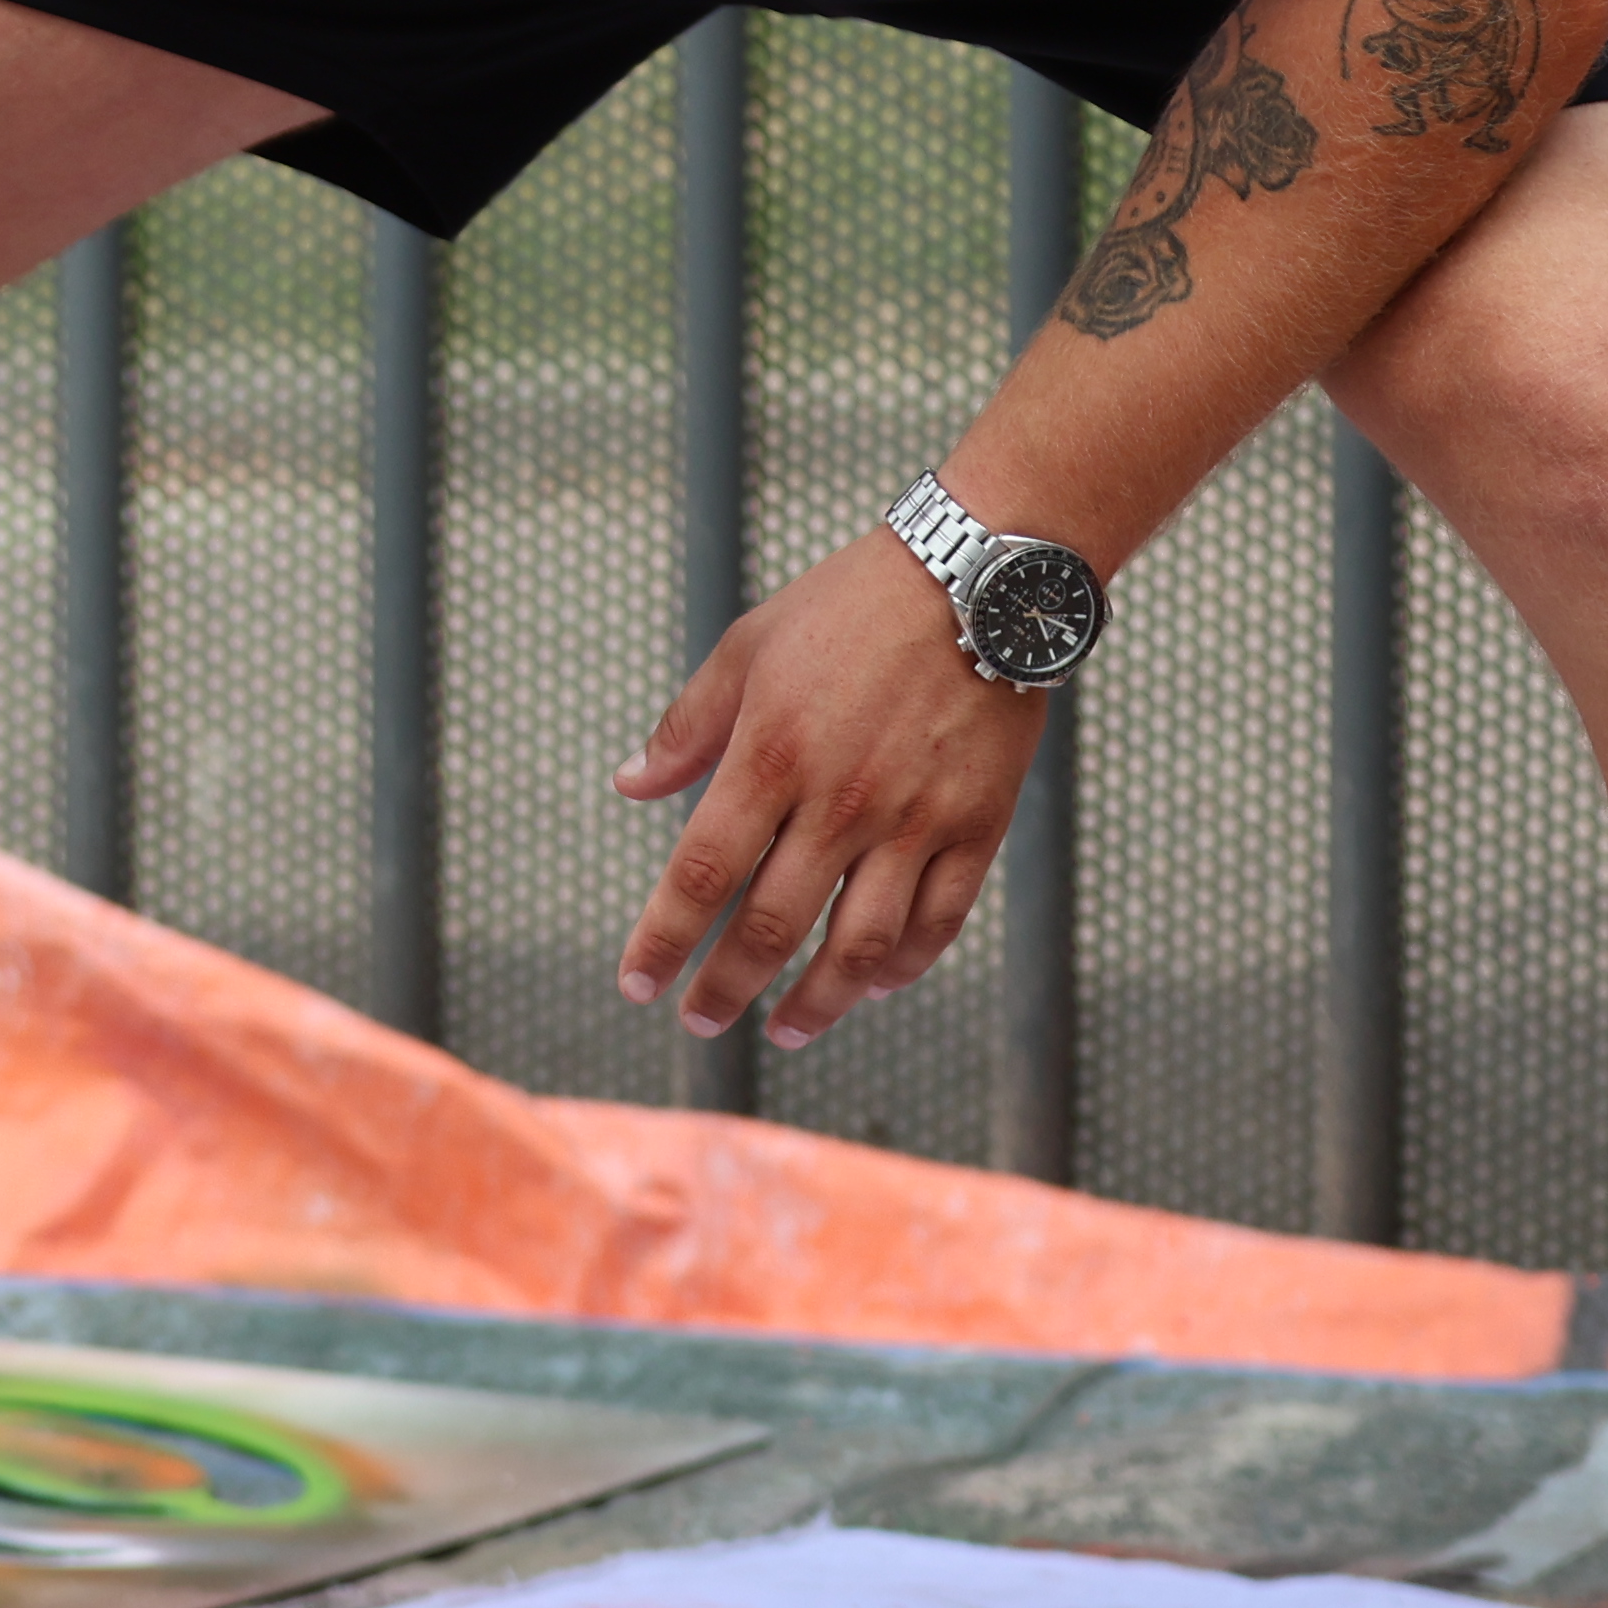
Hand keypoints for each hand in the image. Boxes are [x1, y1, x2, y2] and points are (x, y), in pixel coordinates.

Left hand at [612, 529, 1052, 1049]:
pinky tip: (872, 985)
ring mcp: (915, 819)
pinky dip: (902, 967)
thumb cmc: (848, 606)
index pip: (701, 875)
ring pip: (860, 945)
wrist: (977, 576)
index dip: (663, 941)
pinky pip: (938, 921)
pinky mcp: (978, 824)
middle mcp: (840, 801)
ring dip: (817, 1003)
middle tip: (699, 1021)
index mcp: (770, 757)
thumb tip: (628, 785)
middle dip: (726, 988)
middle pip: (772, 928)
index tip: (637, 985)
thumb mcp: (747, 647)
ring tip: (785, 1030)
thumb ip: (687, 727)